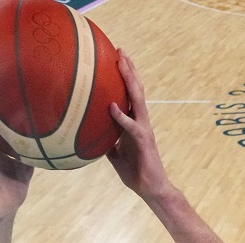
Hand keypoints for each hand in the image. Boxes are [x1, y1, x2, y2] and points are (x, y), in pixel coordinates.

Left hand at [105, 50, 170, 201]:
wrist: (152, 189)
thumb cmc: (135, 173)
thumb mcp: (115, 156)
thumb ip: (108, 142)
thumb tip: (92, 135)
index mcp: (135, 123)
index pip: (131, 95)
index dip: (125, 77)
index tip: (117, 59)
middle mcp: (141, 122)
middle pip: (136, 90)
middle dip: (129, 70)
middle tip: (120, 50)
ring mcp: (144, 130)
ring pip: (138, 100)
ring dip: (129, 82)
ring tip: (122, 65)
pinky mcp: (144, 141)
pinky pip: (131, 126)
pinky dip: (121, 116)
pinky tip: (112, 106)